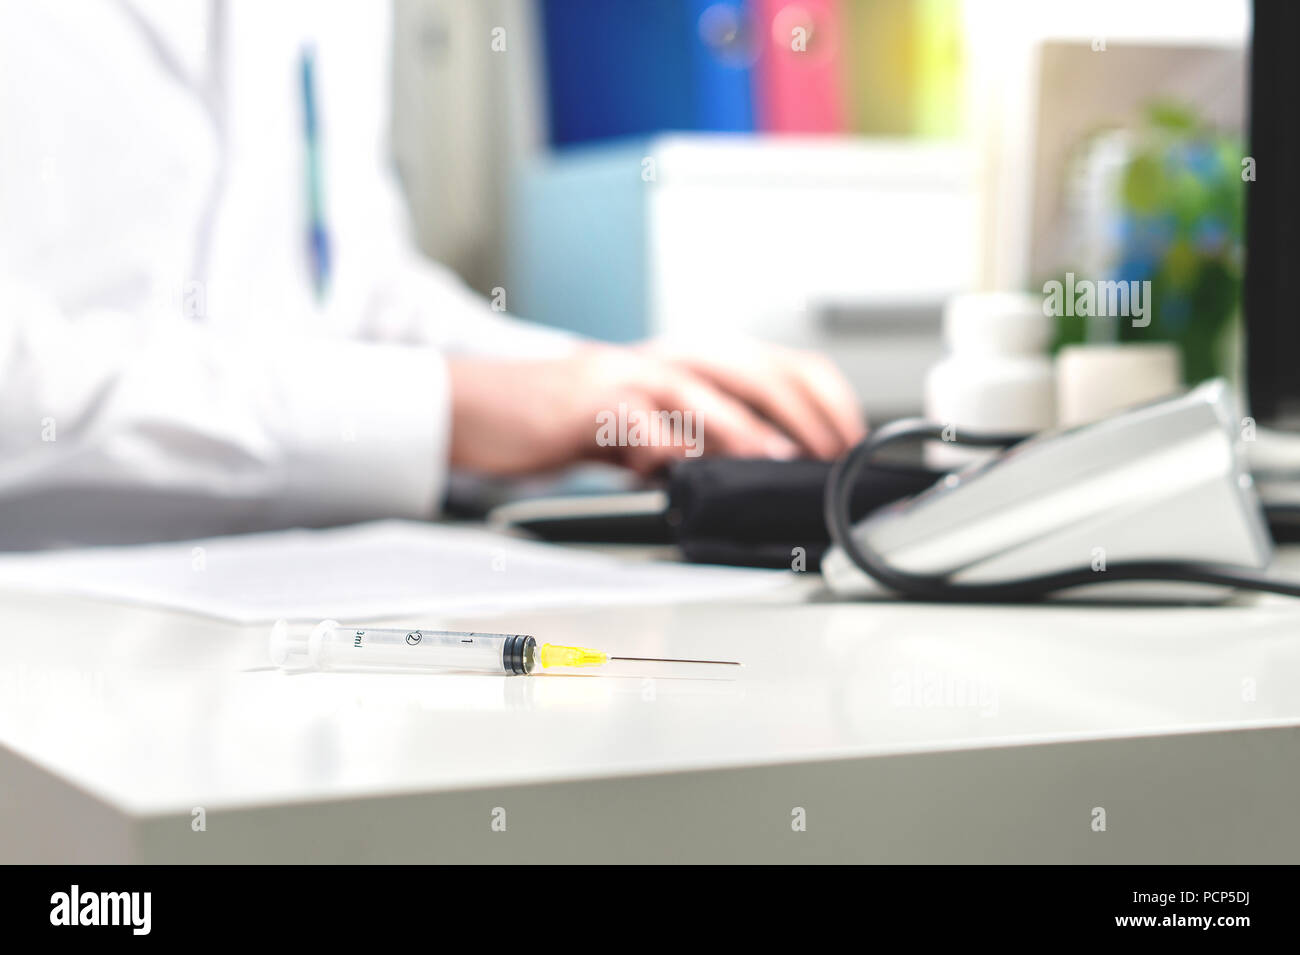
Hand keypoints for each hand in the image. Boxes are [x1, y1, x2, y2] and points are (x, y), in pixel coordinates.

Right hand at [446, 340, 865, 474]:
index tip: (847, 439)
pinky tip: (682, 466)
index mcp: (689, 362)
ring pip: (698, 388)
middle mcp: (666, 359)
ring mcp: (629, 375)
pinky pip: (636, 421)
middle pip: (750, 368)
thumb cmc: (572, 419)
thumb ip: (700, 440)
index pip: (775, 363)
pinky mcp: (591, 402)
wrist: (491, 407)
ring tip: (775, 454)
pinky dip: (664, 443)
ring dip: (742, 423)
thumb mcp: (652, 428)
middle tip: (830, 451)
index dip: (821, 397)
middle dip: (801, 408)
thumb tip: (760, 467)